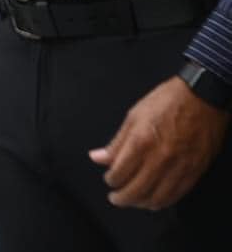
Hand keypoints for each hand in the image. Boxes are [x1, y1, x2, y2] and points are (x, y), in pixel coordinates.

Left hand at [90, 75, 229, 210]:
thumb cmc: (167, 101)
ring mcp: (179, 166)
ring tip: (133, 201)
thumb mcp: (134, 116)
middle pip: (136, 190)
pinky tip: (155, 200)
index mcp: (141, 141)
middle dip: (122, 198)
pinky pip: (177, 194)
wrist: (202, 97)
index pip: (119, 172)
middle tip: (116, 198)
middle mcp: (159, 157)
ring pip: (156, 197)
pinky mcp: (195, 171)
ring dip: (141, 203)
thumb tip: (97, 157)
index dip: (111, 179)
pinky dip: (163, 201)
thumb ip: (116, 142)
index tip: (109, 179)